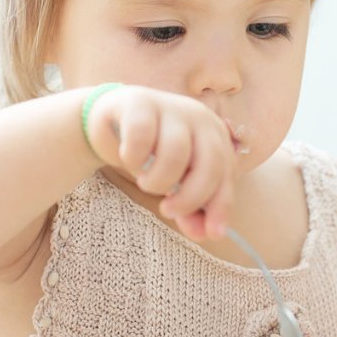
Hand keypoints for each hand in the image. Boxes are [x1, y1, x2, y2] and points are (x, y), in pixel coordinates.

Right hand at [85, 85, 235, 240]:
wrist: (110, 125)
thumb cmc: (151, 156)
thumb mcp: (175, 184)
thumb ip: (191, 207)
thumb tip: (205, 234)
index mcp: (215, 135)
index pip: (226, 174)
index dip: (220, 205)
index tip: (211, 234)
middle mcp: (199, 116)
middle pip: (210, 162)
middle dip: (191, 197)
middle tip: (168, 211)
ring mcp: (170, 105)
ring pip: (176, 153)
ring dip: (158, 180)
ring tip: (146, 183)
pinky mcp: (139, 102)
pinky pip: (142, 137)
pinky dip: (134, 158)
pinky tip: (129, 160)